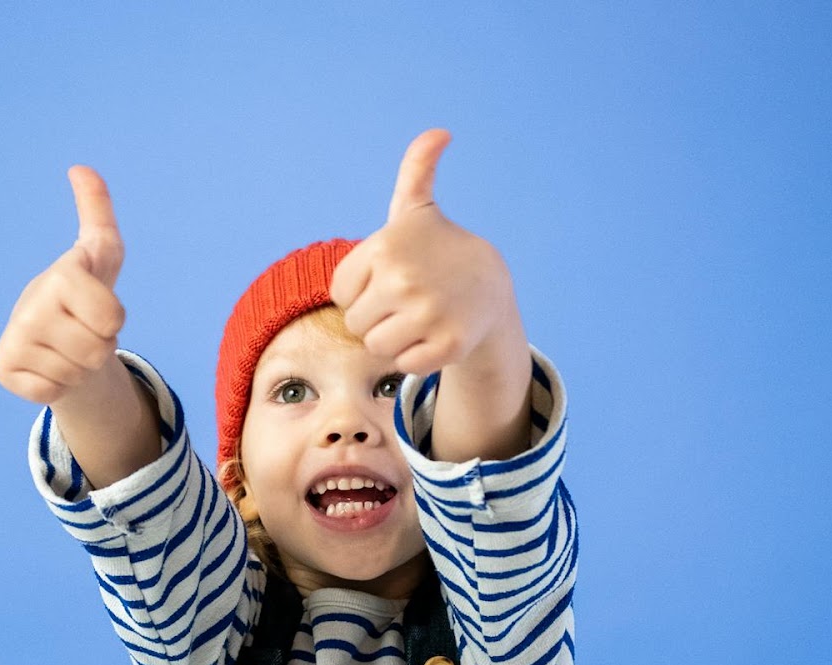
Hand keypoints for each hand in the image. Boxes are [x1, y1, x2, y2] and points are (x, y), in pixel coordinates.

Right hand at [0, 165, 127, 405]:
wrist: (53, 336)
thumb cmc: (86, 293)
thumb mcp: (103, 253)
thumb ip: (97, 211)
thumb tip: (81, 168)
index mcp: (61, 276)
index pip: (114, 319)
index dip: (113, 319)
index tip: (96, 307)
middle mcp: (29, 306)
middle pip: (99, 350)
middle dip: (99, 346)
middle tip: (81, 331)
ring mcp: (13, 339)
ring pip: (78, 373)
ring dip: (80, 366)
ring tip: (66, 346)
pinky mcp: (3, 369)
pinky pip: (51, 392)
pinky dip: (56, 385)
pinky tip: (47, 364)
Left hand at [330, 129, 522, 377]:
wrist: (490, 285)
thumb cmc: (440, 249)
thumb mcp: (418, 210)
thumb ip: (415, 170)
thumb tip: (439, 131)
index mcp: (384, 247)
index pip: (340, 294)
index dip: (361, 292)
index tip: (388, 279)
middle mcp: (403, 280)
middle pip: (357, 325)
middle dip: (377, 318)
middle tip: (407, 302)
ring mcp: (427, 314)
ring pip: (378, 348)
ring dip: (395, 340)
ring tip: (418, 319)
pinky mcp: (447, 345)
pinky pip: (406, 365)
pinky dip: (417, 358)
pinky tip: (434, 336)